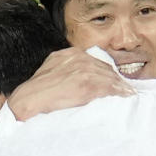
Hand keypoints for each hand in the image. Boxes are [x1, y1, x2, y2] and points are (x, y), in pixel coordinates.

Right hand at [5, 48, 133, 120]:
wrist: (27, 101)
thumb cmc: (37, 93)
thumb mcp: (52, 73)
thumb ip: (68, 72)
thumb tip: (80, 81)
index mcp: (70, 54)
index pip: (97, 60)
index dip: (109, 70)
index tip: (119, 78)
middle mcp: (78, 58)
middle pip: (106, 67)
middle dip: (117, 79)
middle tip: (127, 90)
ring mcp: (83, 70)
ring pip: (109, 77)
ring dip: (120, 87)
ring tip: (128, 95)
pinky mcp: (86, 83)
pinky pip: (109, 87)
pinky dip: (119, 92)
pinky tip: (126, 97)